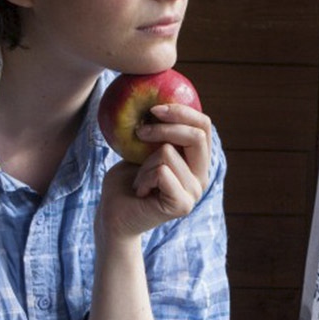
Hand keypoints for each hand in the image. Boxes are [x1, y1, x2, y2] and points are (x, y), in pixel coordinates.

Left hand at [97, 103, 211, 239]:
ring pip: (169, 153)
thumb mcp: (144, 149)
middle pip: (197, 135)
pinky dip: (143, 178)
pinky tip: (140, 191)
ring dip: (144, 164)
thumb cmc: (126, 181)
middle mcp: (202, 176)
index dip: (182, 111)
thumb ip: (159, 134)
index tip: (154, 109)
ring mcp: (195, 191)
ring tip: (140, 180)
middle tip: (140, 133)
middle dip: (164, 128)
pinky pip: (162, 172)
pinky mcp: (183, 204)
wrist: (114, 216)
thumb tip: (160, 103)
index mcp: (197, 161)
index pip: (204, 125)